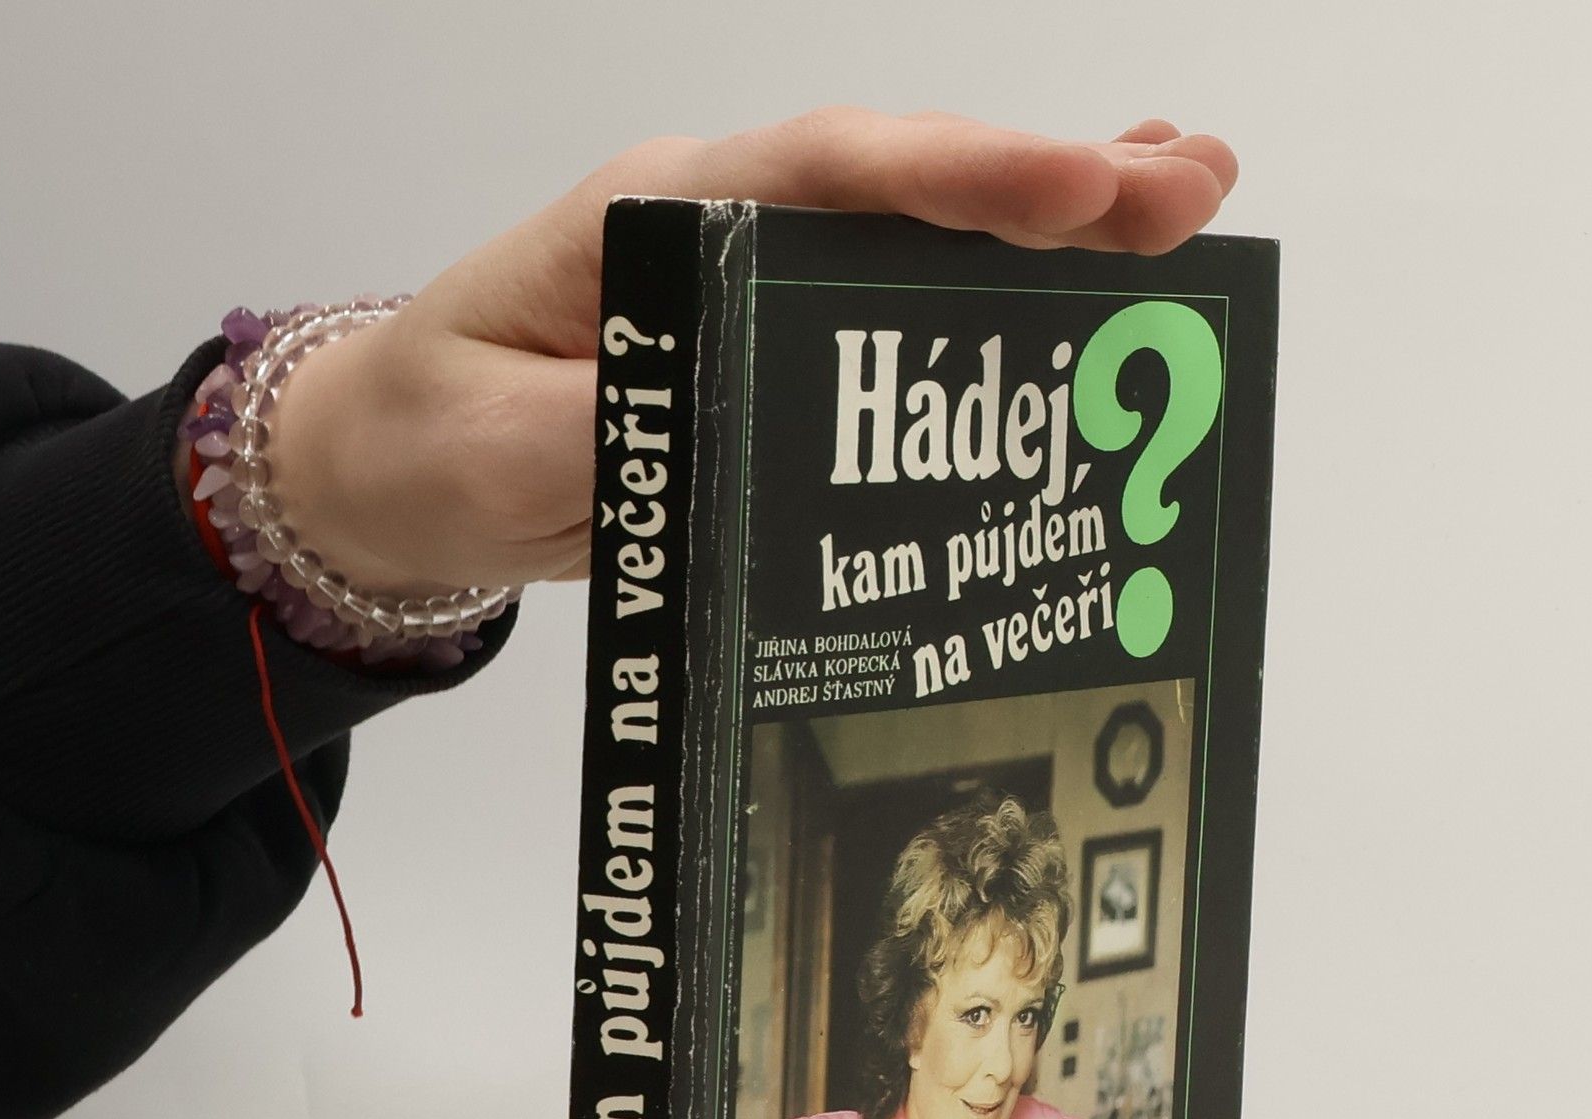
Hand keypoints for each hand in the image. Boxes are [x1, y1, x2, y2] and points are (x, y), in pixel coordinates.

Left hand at [265, 110, 1238, 595]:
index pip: (826, 178)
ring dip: (1055, 231)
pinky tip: (1083, 295)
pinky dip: (996, 298)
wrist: (398, 466)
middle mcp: (724, 231)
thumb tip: (737, 420)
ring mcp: (755, 287)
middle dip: (1053, 188)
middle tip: (1193, 188)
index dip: (960, 182)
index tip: (1078, 192)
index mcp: (656, 220)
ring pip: (921, 243)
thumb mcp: (498, 445)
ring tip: (1186, 214)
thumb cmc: (434, 433)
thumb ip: (617, 426)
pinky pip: (898, 314)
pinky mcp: (772, 352)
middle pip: (906, 191)